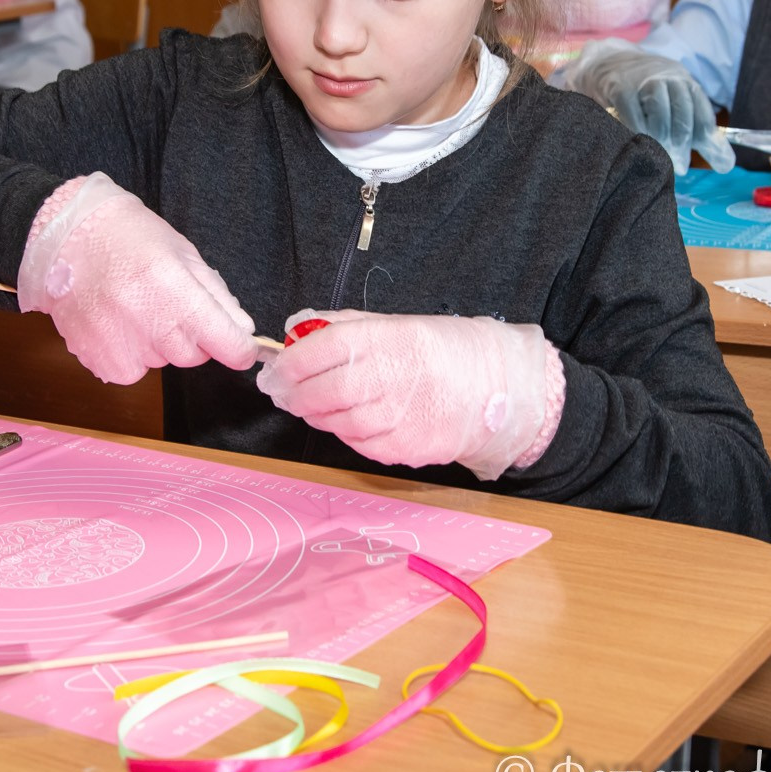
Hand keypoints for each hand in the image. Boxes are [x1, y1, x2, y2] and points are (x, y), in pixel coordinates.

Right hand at [17, 173, 256, 384]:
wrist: (63, 238)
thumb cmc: (127, 237)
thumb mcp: (181, 252)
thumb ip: (214, 294)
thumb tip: (243, 332)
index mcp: (172, 286)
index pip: (224, 341)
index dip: (240, 349)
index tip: (243, 348)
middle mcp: (146, 320)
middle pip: (193, 356)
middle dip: (193, 338)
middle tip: (168, 305)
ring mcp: (119, 343)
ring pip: (162, 363)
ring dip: (158, 343)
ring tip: (134, 307)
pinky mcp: (96, 359)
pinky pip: (132, 372)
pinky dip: (131, 355)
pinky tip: (116, 324)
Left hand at [255, 308, 564, 480]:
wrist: (496, 386)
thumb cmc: (440, 350)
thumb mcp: (395, 323)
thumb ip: (343, 325)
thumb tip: (295, 328)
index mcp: (388, 338)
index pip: (320, 350)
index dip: (289, 364)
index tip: (274, 371)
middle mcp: (392, 378)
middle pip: (321, 393)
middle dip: (293, 395)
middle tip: (282, 394)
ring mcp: (399, 417)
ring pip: (335, 422)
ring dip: (316, 415)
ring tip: (313, 405)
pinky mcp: (406, 448)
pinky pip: (359, 444)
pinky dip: (345, 433)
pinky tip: (349, 420)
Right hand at [564, 46, 734, 174]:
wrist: (611, 62)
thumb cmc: (650, 94)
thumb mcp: (679, 105)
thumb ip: (702, 135)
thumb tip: (726, 165)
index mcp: (686, 83)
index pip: (703, 115)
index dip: (709, 144)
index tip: (715, 165)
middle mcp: (668, 78)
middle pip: (682, 118)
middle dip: (682, 147)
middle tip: (680, 166)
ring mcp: (643, 81)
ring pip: (659, 116)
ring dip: (660, 141)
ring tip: (658, 156)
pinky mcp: (620, 87)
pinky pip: (632, 114)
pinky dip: (637, 132)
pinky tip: (639, 142)